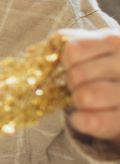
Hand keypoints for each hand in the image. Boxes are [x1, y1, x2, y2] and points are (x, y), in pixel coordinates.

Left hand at [63, 29, 119, 144]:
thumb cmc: (104, 64)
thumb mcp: (93, 46)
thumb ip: (71, 41)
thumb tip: (51, 45)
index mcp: (115, 41)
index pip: (72, 52)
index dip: (66, 62)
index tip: (72, 66)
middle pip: (77, 75)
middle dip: (71, 82)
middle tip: (80, 85)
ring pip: (85, 97)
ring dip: (77, 100)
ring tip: (85, 98)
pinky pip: (94, 122)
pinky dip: (80, 120)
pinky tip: (80, 117)